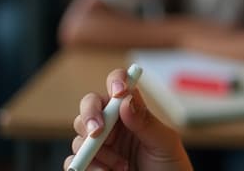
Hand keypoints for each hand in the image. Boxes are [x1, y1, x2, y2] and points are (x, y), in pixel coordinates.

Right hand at [65, 68, 191, 170]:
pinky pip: (73, 161)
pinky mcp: (91, 166)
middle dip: (90, 115)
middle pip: (90, 106)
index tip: (118, 93)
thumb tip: (125, 101)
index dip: (116, 81)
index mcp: (133, 112)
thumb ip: (146, 122)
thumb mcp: (165, 143)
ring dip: (97, 151)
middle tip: (97, 131)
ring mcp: (101, 146)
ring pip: (80, 136)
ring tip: (123, 166)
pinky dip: (86, 167)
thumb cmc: (170, 168)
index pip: (119, 85)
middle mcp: (114, 125)